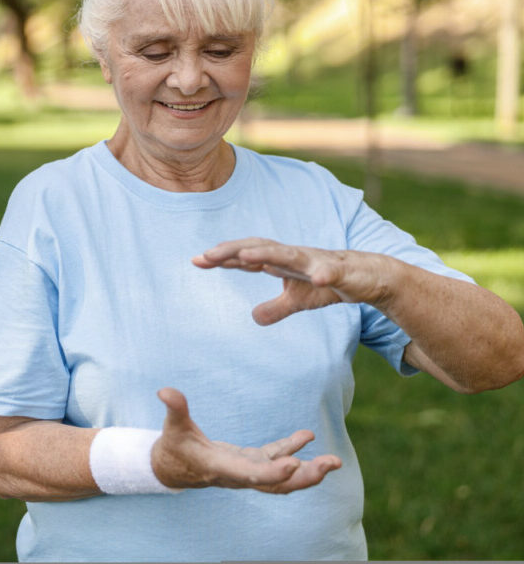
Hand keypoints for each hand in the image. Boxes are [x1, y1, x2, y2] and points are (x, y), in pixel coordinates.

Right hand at [151, 387, 340, 492]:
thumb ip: (175, 409)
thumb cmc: (173, 447)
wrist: (172, 469)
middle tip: (331, 465)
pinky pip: (275, 460)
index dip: (272, 472)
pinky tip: (307, 437)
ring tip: (334, 461)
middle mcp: (239, 476)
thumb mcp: (172, 428)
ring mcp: (247, 472)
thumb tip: (166, 391)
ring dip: (308, 471)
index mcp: (221, 468)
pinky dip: (292, 450)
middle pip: (277, 485)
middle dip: (305, 477)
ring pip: (282, 479)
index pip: (251, 475)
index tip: (294, 464)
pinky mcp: (249, 463)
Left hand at [192, 237, 391, 324]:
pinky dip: (324, 273)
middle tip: (207, 256)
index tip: (195, 260)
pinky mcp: (340, 271)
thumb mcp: (298, 300)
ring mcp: (316, 260)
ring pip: (288, 254)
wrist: (370, 277)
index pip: (246, 257)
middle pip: (258, 249)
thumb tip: (253, 318)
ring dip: (267, 254)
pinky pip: (331, 271)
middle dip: (233, 251)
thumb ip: (275, 307)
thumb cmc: (330, 282)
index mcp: (280, 262)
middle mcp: (294, 256)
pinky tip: (318, 277)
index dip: (222, 258)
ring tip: (244, 257)